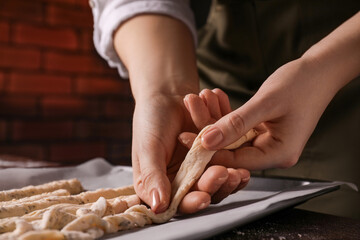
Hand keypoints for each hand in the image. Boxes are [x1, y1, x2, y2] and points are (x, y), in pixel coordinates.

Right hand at [132, 93, 249, 213]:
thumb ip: (152, 176)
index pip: (178, 202)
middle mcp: (183, 179)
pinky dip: (235, 155)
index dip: (191, 203)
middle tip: (224, 174)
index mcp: (162, 184)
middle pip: (203, 192)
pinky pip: (229, 158)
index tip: (203, 198)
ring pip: (219, 179)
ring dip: (230, 176)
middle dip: (215, 185)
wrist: (168, 94)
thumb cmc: (151, 120)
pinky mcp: (216, 154)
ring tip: (240, 171)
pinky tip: (243, 159)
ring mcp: (201, 167)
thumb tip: (157, 206)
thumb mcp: (148, 148)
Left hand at [197, 58, 338, 169]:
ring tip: (195, 98)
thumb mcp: (266, 103)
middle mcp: (271, 152)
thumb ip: (236, 124)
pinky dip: (224, 113)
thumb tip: (206, 141)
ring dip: (213, 118)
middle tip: (188, 111)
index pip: (236, 161)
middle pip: (230, 149)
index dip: (208, 151)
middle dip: (207, 129)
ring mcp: (266, 142)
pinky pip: (236, 127)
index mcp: (279, 154)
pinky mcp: (261, 130)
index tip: (184, 137)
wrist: (319, 70)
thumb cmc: (301, 83)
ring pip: (230, 136)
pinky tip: (211, 97)